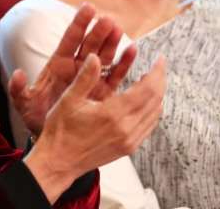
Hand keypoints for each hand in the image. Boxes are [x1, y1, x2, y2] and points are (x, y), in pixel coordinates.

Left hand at [8, 3, 137, 135]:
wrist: (52, 139)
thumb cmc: (37, 118)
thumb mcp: (24, 104)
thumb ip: (19, 90)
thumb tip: (18, 74)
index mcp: (57, 65)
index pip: (69, 40)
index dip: (79, 24)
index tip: (89, 7)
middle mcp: (76, 68)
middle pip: (89, 44)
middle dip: (98, 31)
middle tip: (108, 19)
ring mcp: (91, 78)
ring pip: (103, 56)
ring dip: (112, 42)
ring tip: (120, 29)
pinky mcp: (103, 91)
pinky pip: (115, 75)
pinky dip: (123, 63)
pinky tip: (132, 50)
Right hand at [24, 53, 166, 203]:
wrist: (59, 162)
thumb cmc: (61, 131)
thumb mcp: (70, 99)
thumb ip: (86, 77)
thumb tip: (95, 57)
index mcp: (113, 114)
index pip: (147, 89)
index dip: (157, 72)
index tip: (159, 60)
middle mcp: (126, 129)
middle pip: (156, 100)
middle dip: (160, 80)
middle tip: (158, 66)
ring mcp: (129, 141)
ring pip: (155, 114)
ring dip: (158, 95)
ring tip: (153, 80)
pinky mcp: (128, 148)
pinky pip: (149, 126)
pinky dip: (153, 111)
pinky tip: (146, 102)